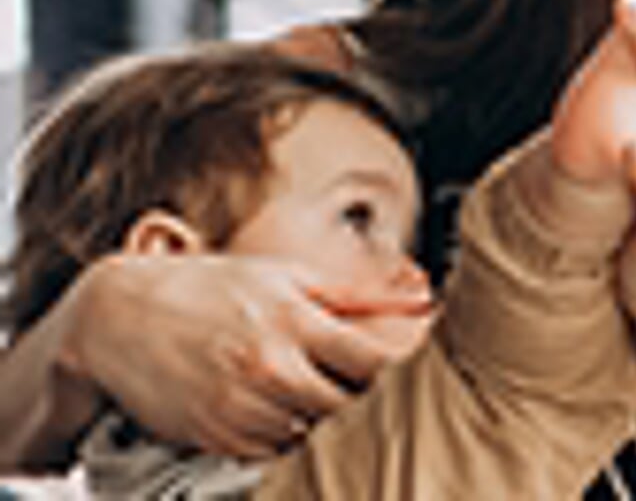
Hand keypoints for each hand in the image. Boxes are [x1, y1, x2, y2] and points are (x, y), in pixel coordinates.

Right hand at [64, 252, 415, 457]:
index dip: (386, 368)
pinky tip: (267, 404)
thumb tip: (423, 299)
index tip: (384, 364)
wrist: (120, 315)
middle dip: (351, 395)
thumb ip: (355, 294)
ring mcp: (239, 404)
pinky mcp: (214, 435)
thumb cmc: (210, 287)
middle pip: (345, 405)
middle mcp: (269, 365)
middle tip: (338, 378)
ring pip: (309, 433)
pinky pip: (271, 450)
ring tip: (296, 387)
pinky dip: (279, 434)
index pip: (371, 362)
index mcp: (293, 319)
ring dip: (314, 417)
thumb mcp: (284, 277)